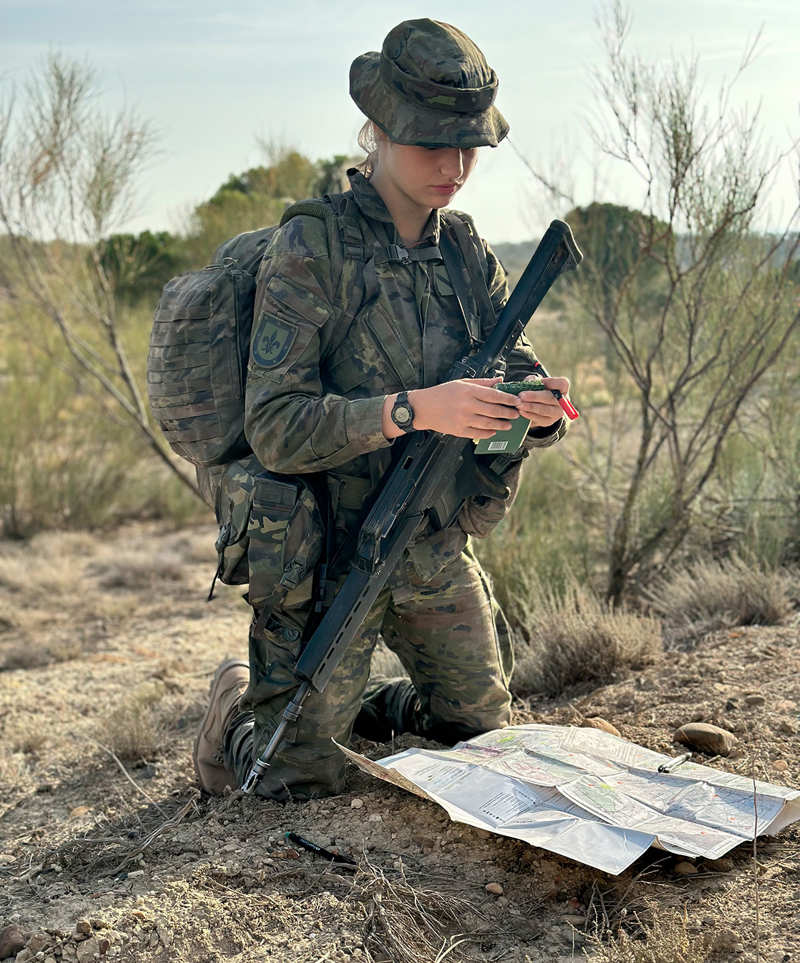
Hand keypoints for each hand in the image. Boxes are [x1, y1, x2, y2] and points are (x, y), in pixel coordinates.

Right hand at [381, 378, 520, 439]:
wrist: (422, 408)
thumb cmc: (441, 393)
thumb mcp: (461, 383)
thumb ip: (482, 383)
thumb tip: (500, 380)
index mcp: (468, 391)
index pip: (494, 395)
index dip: (508, 399)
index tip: (517, 400)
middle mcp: (466, 405)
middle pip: (494, 410)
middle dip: (508, 413)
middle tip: (516, 414)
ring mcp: (462, 419)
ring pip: (488, 423)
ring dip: (501, 425)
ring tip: (508, 425)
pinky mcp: (458, 430)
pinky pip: (478, 433)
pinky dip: (488, 433)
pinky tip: (494, 431)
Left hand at [516, 376, 570, 427]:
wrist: (538, 405)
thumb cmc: (538, 390)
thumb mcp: (536, 382)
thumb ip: (533, 380)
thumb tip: (529, 382)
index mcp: (562, 389)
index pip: (562, 384)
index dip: (552, 382)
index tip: (541, 381)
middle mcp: (562, 401)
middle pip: (550, 398)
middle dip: (534, 397)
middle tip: (522, 396)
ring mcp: (556, 413)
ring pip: (544, 410)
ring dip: (531, 407)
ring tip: (520, 404)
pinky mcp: (548, 421)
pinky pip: (539, 419)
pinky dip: (529, 415)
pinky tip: (521, 411)